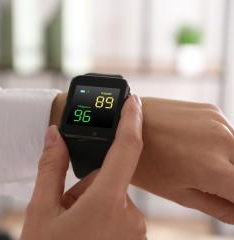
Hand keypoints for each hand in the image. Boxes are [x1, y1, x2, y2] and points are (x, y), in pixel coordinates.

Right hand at [21, 95, 145, 239]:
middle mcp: (130, 215)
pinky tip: (87, 230)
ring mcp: (135, 228)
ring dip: (94, 199)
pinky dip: (103, 211)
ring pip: (113, 194)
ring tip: (75, 224)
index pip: (127, 148)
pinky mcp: (135, 235)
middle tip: (68, 205)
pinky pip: (119, 210)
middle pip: (109, 177)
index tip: (133, 102)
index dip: (132, 120)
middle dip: (89, 183)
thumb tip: (54, 137)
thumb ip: (51, 169)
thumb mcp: (42, 213)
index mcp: (107, 203)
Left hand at [133, 98, 233, 223]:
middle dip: (232, 179)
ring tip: (200, 163)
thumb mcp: (177, 192)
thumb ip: (217, 206)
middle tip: (213, 185)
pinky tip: (199, 147)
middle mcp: (221, 140)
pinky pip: (228, 131)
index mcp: (213, 167)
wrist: (124, 124)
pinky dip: (221, 144)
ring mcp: (217, 120)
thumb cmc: (144, 161)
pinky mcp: (210, 109)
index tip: (226, 200)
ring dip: (229, 161)